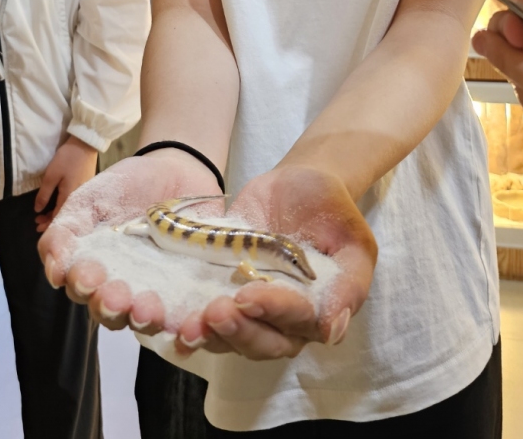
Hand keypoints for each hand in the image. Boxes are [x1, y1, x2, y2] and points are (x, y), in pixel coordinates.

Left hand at [34, 136, 97, 232]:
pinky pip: (73, 202)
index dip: (47, 224)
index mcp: (70, 197)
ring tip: (44, 214)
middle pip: (65, 215)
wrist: (85, 144)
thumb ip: (44, 194)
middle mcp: (79, 199)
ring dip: (57, 213)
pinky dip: (64, 206)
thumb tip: (38, 210)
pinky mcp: (86, 187)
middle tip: (37, 222)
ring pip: (69, 209)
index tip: (37, 227)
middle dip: (51, 220)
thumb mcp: (51, 176)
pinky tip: (58, 205)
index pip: (59, 217)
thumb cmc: (67, 159)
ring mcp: (84, 193)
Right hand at [38, 147, 222, 331]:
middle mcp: (123, 288)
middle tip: (116, 296)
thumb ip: (65, 231)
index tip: (88, 277)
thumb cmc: (127, 187)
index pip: (83, 290)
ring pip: (147, 320)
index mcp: (94, 270)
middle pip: (112, 313)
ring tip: (147, 308)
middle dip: (111, 307)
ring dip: (144, 319)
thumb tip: (54, 273)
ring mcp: (158, 291)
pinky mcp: (192, 290)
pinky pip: (189, 315)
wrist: (177, 169)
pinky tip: (192, 319)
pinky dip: (189, 324)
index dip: (83, 287)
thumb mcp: (91, 200)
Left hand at [174, 164, 376, 360]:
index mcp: (315, 313)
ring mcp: (246, 303)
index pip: (293, 323)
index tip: (248, 296)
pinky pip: (202, 308)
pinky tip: (168, 318)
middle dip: (234, 331)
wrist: (303, 181)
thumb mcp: (354, 243)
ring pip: (226, 335)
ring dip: (206, 334)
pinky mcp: (219, 285)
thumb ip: (349, 285)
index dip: (270, 312)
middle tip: (214, 312)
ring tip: (187, 324)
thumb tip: (331, 331)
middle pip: (257, 341)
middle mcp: (278, 318)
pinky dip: (185, 315)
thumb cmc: (334, 212)